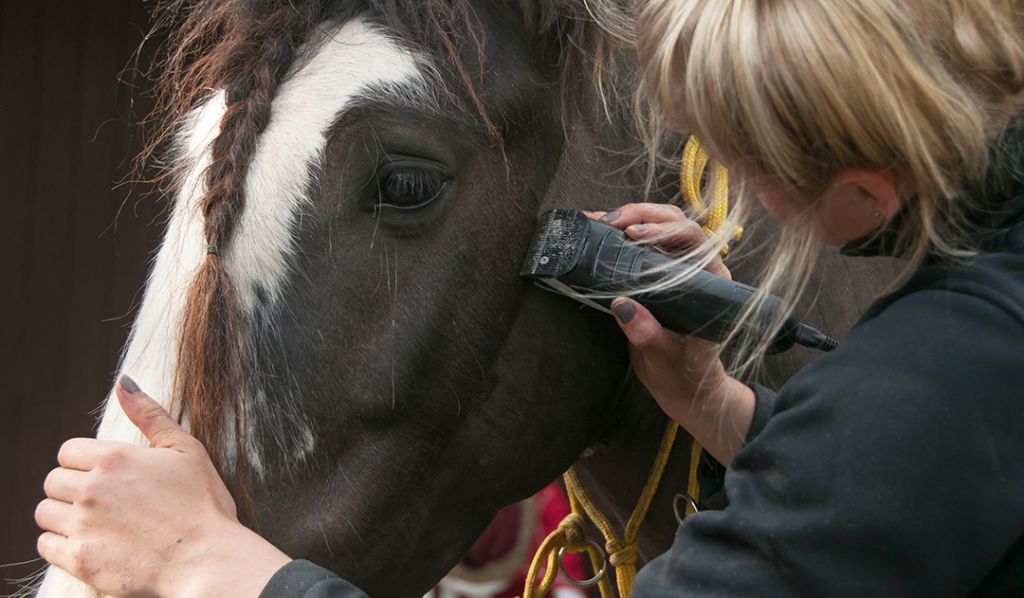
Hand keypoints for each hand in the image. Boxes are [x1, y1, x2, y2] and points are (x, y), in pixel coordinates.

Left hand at [35, 377, 289, 597]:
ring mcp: (82, 526)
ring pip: (45, 513)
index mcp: (114, 458)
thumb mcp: (186, 450)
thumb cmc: (203, 505)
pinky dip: (61, 544)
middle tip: (104, 501)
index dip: (85, 462)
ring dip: (64, 516)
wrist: (207, 560)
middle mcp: (90, 490)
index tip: (106, 476)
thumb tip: (123, 383)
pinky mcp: (80, 560)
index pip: (68, 452)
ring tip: (97, 523)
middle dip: (73, 488)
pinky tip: (91, 543)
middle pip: (53, 482)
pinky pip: (46, 546)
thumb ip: (150, 415)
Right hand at [586, 204, 754, 462]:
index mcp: (711, 283)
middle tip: (610, 221)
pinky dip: (617, 233)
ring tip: (597, 221)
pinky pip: (639, 244)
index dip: (666, 230)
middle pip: (675, 222)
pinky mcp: (655, 273)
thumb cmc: (684, 373)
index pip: (696, 240)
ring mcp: (676, 267)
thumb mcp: (665, 358)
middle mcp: (697, 268)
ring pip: (657, 225)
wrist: (682, 384)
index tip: (635, 234)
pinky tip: (595, 229)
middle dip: (642, 214)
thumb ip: (648, 334)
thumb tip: (623, 305)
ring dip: (628, 218)